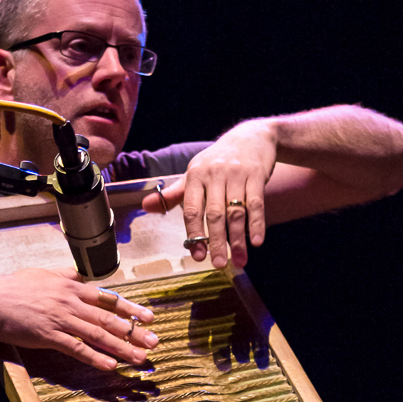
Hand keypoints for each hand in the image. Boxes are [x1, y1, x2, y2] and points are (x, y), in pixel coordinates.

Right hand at [0, 269, 156, 371]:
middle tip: (154, 342)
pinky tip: (110, 365)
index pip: (108, 299)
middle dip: (134, 332)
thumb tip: (77, 273)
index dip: (130, 309)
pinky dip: (94, 357)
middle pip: (108, 318)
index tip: (148, 317)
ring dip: (121, 348)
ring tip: (139, 358)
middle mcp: (70, 302)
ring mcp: (60, 319)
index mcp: (70, 287)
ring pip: (97, 335)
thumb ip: (63, 275)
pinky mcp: (48, 335)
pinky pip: (76, 348)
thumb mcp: (42, 275)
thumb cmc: (12, 288)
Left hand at [141, 122, 277, 268]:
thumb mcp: (194, 173)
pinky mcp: (257, 175)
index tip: (197, 256)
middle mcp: (214, 174)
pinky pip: (256, 203)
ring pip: (236, 211)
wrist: (252, 136)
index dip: (194, 234)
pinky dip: (257, 224)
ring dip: (238, 239)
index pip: (191, 209)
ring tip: (239, 261)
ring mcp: (237, 174)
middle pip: (215, 214)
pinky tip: (256, 242)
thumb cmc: (218, 160)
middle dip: (217, 242)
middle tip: (218, 265)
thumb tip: (145, 206)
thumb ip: (174, 194)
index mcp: (195, 176)